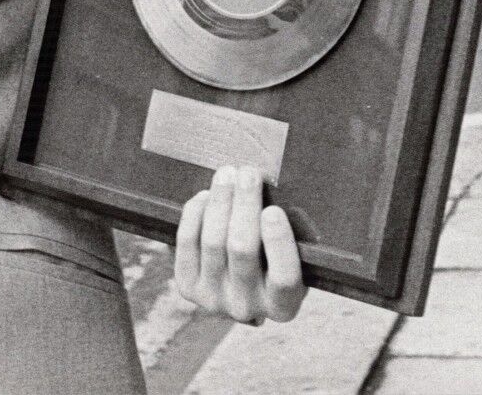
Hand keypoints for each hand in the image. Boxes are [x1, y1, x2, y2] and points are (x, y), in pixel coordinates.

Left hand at [174, 165, 304, 325]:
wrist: (238, 289)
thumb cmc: (273, 261)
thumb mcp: (294, 258)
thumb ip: (289, 235)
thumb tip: (271, 190)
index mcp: (283, 306)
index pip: (284, 278)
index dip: (278, 242)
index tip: (273, 210)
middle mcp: (247, 307)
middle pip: (242, 250)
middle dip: (244, 204)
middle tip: (248, 173)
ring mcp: (213, 299)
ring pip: (213, 241)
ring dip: (220, 201)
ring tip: (227, 174)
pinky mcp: (188, 286)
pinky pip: (187, 242)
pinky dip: (195, 213)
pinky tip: (205, 195)